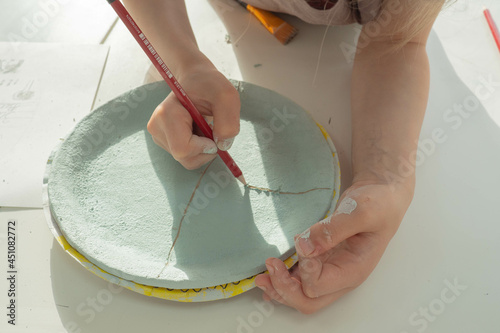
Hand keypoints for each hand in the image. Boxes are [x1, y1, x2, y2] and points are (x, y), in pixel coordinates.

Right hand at [147, 60, 239, 169]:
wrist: (195, 78)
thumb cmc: (210, 85)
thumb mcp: (227, 97)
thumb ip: (228, 121)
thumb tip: (222, 146)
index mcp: (167, 113)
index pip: (183, 149)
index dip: (204, 148)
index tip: (215, 136)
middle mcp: (157, 126)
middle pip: (184, 158)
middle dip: (205, 151)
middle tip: (213, 130)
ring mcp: (158, 134)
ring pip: (185, 159)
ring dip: (203, 148)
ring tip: (204, 126)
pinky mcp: (163, 140)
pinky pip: (185, 155)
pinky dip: (197, 148)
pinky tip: (198, 130)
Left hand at [254, 180, 413, 313]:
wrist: (381, 196)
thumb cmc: (378, 203)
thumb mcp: (360, 211)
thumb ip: (333, 229)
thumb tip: (303, 246)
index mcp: (353, 270)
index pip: (319, 285)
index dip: (304, 269)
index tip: (300, 242)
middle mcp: (341, 276)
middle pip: (308, 300)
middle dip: (285, 289)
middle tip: (270, 266)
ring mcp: (331, 270)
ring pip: (301, 294)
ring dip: (280, 288)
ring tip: (261, 276)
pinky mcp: (322, 261)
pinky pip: (300, 279)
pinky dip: (283, 279)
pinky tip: (270, 274)